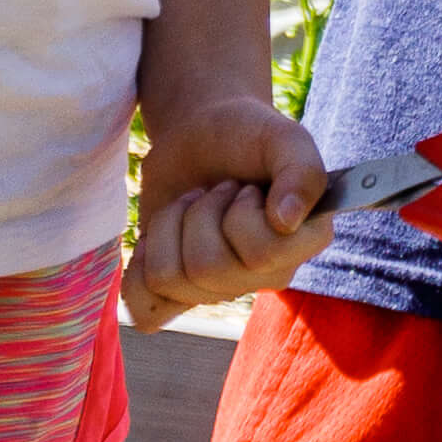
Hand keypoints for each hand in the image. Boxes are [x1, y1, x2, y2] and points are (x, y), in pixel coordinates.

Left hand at [124, 101, 332, 320]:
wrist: (200, 135)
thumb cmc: (246, 134)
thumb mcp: (282, 136)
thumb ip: (301, 170)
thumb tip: (288, 221)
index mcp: (303, 242)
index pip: (262, 255)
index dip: (241, 214)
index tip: (247, 188)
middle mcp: (266, 274)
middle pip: (208, 269)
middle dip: (199, 213)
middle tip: (214, 191)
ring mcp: (220, 288)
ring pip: (168, 278)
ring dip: (169, 225)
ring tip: (191, 204)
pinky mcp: (178, 292)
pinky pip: (144, 308)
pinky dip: (138, 268)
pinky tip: (156, 238)